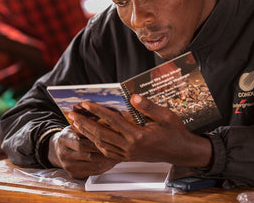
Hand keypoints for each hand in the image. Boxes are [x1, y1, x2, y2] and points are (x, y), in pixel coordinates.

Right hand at [48, 126, 118, 178]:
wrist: (58, 149)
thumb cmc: (71, 135)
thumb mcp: (75, 127)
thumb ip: (86, 125)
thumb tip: (103, 121)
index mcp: (64, 140)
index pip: (82, 144)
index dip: (97, 143)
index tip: (110, 141)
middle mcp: (63, 154)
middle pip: (88, 156)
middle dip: (104, 153)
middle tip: (118, 150)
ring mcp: (68, 166)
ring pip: (92, 166)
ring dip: (107, 162)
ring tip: (117, 156)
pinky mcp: (73, 174)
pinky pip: (91, 173)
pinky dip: (103, 168)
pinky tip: (110, 163)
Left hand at [68, 94, 211, 166]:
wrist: (181, 151)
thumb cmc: (175, 132)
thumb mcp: (165, 116)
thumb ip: (148, 107)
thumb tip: (132, 97)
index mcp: (139, 136)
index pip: (113, 121)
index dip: (98, 111)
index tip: (86, 103)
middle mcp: (131, 147)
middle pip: (102, 134)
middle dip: (85, 124)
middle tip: (73, 114)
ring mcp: (128, 154)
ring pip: (102, 145)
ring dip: (88, 134)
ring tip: (76, 124)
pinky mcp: (128, 157)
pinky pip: (108, 152)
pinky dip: (97, 144)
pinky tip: (91, 137)